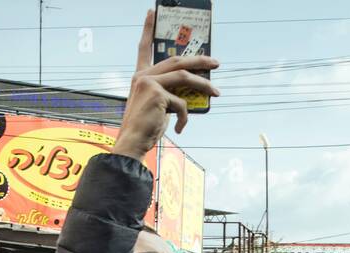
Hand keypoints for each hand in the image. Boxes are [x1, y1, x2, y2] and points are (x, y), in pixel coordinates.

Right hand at [111, 11, 219, 160]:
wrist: (133, 142)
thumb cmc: (145, 128)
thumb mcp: (159, 106)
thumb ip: (170, 93)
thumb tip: (193, 91)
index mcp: (140, 77)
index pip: (144, 47)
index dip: (148, 29)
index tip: (152, 12)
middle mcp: (143, 76)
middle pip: (176, 60)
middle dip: (199, 60)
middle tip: (215, 63)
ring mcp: (149, 83)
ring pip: (184, 76)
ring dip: (204, 85)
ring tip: (217, 92)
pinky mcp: (157, 94)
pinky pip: (182, 102)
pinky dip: (184, 116)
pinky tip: (180, 127)